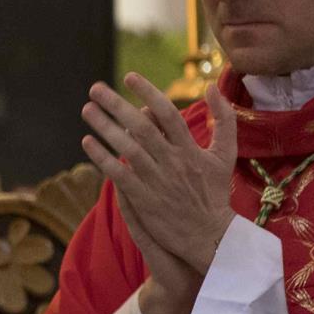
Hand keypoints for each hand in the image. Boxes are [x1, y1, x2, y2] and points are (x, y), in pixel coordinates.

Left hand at [80, 75, 237, 276]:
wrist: (210, 236)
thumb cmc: (215, 192)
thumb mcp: (226, 154)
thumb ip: (224, 119)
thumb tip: (211, 86)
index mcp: (191, 149)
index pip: (168, 113)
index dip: (149, 92)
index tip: (130, 77)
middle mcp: (174, 162)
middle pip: (142, 127)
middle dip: (117, 105)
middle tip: (95, 88)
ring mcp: (158, 181)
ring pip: (127, 148)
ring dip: (105, 127)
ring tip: (87, 109)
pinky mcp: (144, 200)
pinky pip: (119, 174)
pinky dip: (102, 157)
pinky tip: (87, 142)